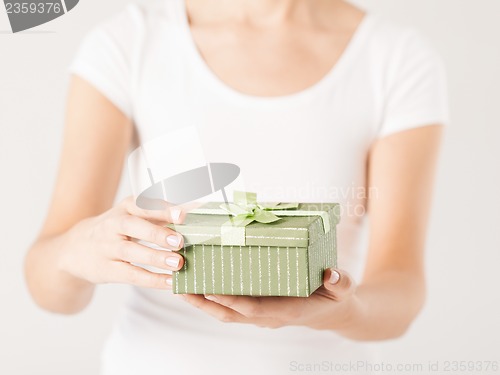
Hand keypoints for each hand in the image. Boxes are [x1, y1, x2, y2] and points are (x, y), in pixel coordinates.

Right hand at [58, 197, 184, 288]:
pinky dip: (152, 279)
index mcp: (126, 207)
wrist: (75, 248)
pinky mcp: (107, 270)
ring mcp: (108, 248)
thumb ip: (161, 214)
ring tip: (178, 263)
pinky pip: (131, 275)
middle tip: (179, 240)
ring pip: (132, 252)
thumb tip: (195, 212)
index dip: (163, 209)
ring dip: (156, 257)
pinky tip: (170, 282)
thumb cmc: (118, 229)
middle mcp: (114, 225)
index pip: (143, 204)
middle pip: (133, 226)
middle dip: (157, 233)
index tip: (182, 214)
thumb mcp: (134, 214)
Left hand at [180, 269, 359, 329]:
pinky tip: (201, 286)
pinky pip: (232, 307)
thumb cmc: (335, 297)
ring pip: (227, 312)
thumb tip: (332, 274)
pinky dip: (214, 299)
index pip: (254, 309)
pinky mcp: (259, 309)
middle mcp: (270, 315)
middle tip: (182, 288)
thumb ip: (340, 282)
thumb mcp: (343, 289)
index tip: (210, 291)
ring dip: (204, 302)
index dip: (232, 301)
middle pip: (231, 314)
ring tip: (182, 287)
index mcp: (288, 310)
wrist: (334, 312)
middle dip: (205, 303)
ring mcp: (263, 314)